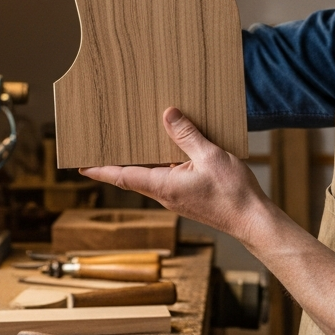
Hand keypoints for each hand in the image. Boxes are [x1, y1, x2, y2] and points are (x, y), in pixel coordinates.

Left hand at [80, 108, 270, 241]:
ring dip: (140, 160)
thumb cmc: (232, 193)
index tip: (81, 166)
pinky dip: (162, 162)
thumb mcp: (209, 156)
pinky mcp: (188, 195)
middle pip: (133, 175)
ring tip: (132, 140)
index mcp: (163, 186)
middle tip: (102, 144)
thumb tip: (167, 115)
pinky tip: (169, 147)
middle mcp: (165, 194)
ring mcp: (176, 196)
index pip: (123, 176)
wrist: (252, 220)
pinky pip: (168, 176)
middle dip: (117, 161)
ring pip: (151, 175)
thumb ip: (187, 135)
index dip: (101, 170)